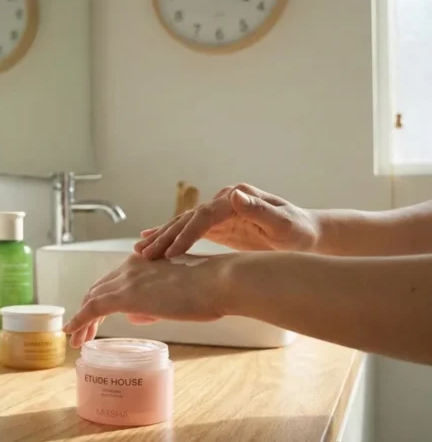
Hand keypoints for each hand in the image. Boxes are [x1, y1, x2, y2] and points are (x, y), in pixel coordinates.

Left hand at [63, 254, 230, 347]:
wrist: (220, 281)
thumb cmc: (210, 289)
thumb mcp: (178, 294)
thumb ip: (153, 303)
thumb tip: (134, 317)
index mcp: (144, 261)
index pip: (114, 281)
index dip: (102, 299)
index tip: (98, 316)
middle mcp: (131, 266)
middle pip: (99, 289)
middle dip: (88, 310)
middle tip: (83, 331)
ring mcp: (127, 280)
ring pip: (92, 299)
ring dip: (82, 320)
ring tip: (76, 339)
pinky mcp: (126, 295)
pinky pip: (92, 309)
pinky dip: (79, 321)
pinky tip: (72, 334)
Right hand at [136, 184, 319, 259]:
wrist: (308, 236)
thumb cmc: (300, 233)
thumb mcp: (284, 224)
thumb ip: (260, 210)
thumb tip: (234, 194)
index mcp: (238, 198)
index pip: (204, 216)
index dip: (186, 234)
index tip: (171, 252)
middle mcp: (225, 201)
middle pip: (188, 219)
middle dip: (166, 236)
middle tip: (146, 253)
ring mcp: (220, 212)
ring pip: (184, 225)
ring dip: (162, 237)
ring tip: (140, 250)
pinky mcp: (219, 226)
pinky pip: (189, 232)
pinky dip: (171, 237)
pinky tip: (152, 242)